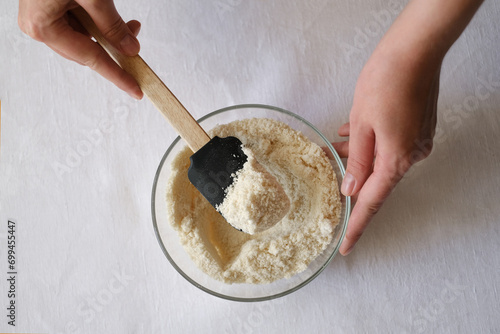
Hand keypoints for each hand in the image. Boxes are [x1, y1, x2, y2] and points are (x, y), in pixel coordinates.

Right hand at [18, 0, 142, 98]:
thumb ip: (113, 25)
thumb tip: (130, 48)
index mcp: (43, 27)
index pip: (91, 59)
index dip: (117, 75)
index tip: (135, 89)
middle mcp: (38, 26)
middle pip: (85, 50)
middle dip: (113, 46)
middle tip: (135, 37)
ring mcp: (41, 17)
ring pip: (84, 37)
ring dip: (107, 32)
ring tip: (126, 22)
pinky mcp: (47, 8)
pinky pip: (78, 23)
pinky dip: (97, 21)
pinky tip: (107, 13)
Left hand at [334, 45, 440, 255]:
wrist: (414, 50)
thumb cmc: (385, 82)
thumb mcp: (361, 123)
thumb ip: (356, 160)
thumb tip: (350, 189)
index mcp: (396, 159)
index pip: (370, 203)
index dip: (356, 226)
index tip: (346, 247)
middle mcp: (411, 155)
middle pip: (375, 181)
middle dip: (350, 179)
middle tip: (329, 177)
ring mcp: (416, 141)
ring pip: (380, 160)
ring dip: (357, 157)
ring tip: (334, 145)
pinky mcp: (417, 128)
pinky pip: (389, 146)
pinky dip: (369, 144)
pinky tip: (351, 132)